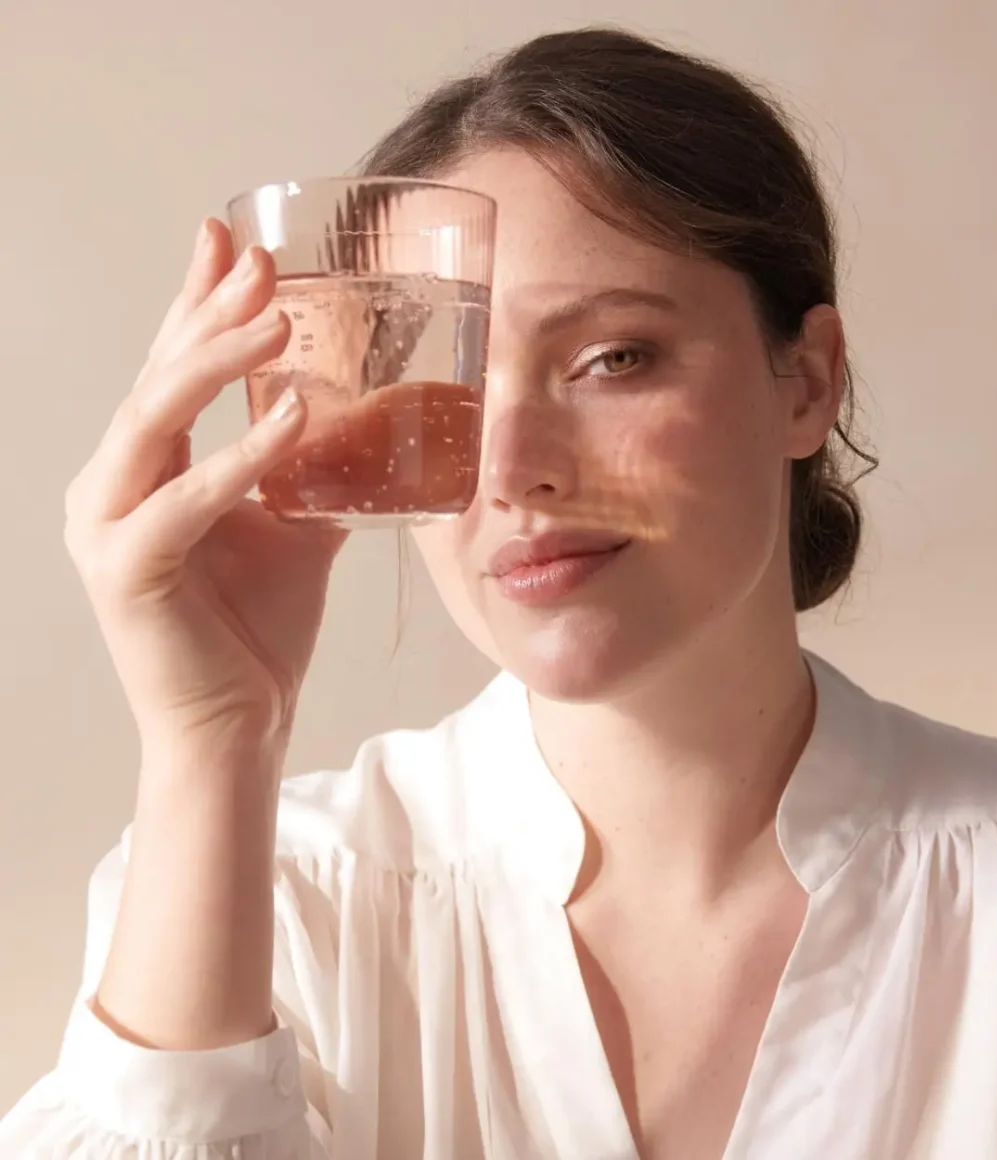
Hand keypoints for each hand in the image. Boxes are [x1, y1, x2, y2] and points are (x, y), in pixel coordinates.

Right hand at [64, 218, 346, 764]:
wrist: (236, 722)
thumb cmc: (255, 629)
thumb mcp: (297, 529)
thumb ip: (318, 472)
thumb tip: (374, 421)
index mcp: (145, 472)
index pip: (169, 370)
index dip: (196, 302)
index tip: (228, 240)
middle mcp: (112, 488)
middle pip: (157, 377)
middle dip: (208, 311)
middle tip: (258, 258)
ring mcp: (108, 526)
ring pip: (155, 420)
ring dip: (217, 363)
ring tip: (278, 317)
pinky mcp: (126, 570)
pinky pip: (187, 499)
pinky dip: (239, 458)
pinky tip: (288, 419)